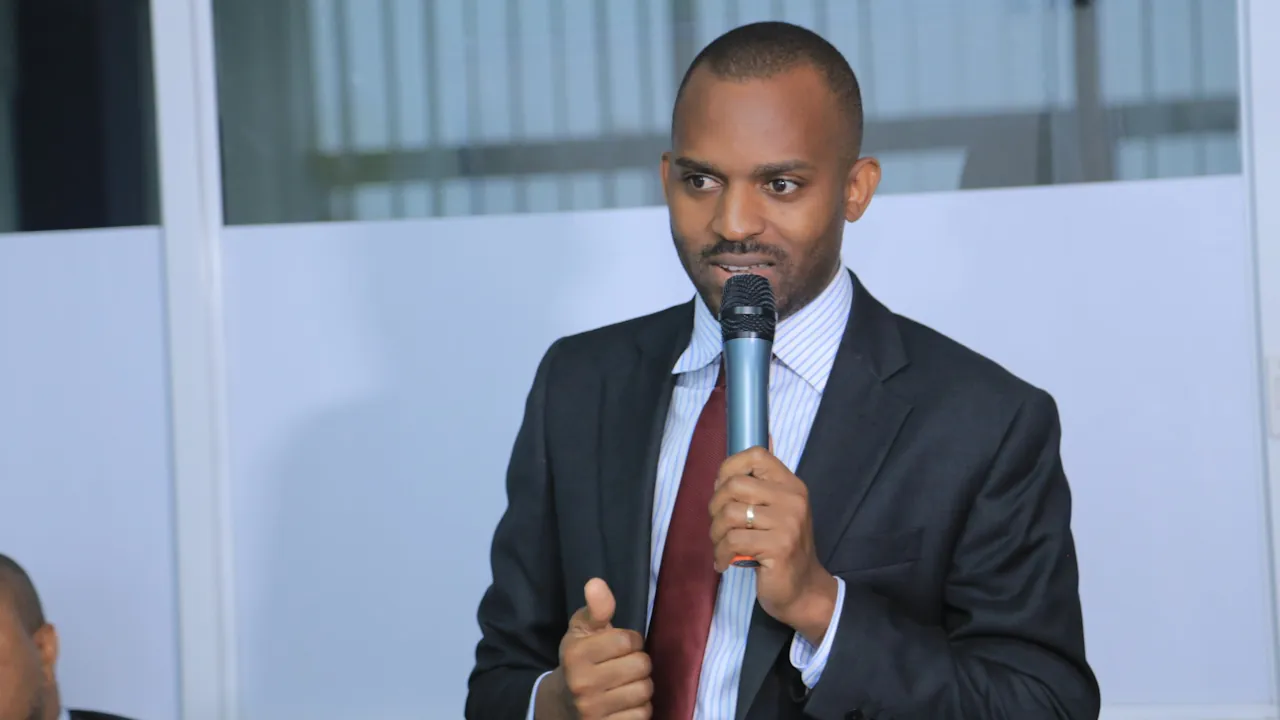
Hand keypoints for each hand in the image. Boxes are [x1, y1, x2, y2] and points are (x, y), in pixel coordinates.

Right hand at [538, 578, 652, 719]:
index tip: (620, 646)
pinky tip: (625, 703)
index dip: (631, 640)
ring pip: (645, 690)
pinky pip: (643, 714)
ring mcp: (593, 711)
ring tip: (626, 684)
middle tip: (625, 665)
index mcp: (576, 654)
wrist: (563, 704)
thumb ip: (595, 608)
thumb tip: (596, 582)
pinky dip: (640, 708)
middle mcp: (582, 684)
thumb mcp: (581, 631)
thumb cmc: (580, 660)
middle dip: (638, 663)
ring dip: (641, 686)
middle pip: (641, 665)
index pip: (629, 640)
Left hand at [709, 446, 838, 643]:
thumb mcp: (776, 511)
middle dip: (715, 507)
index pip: (756, 455)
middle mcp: (793, 499)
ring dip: (715, 533)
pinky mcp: (778, 547)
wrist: (804, 590)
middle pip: (734, 485)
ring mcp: (787, 523)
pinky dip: (720, 554)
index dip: (729, 467)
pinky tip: (724, 562)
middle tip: (719, 526)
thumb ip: (762, 485)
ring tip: (721, 546)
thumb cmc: (782, 549)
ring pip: (729, 514)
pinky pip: (732, 541)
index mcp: (791, 485)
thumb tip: (748, 448)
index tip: (722, 489)